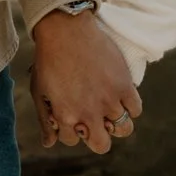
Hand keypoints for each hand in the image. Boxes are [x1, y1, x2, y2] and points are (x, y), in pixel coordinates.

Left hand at [31, 11, 141, 152]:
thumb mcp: (39, 92)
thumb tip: (49, 144)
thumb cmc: (49, 59)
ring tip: (110, 111)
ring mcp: (109, 100)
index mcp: (66, 117)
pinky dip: (131, 107)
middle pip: (101, 145)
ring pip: (123, 130)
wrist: (66, 30)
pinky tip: (121, 97)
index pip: (72, 140)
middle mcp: (89, 113)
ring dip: (117, 125)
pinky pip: (136, 109)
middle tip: (95, 121)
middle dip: (97, 138)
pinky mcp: (124, 85)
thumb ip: (45, 121)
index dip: (71, 128)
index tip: (72, 114)